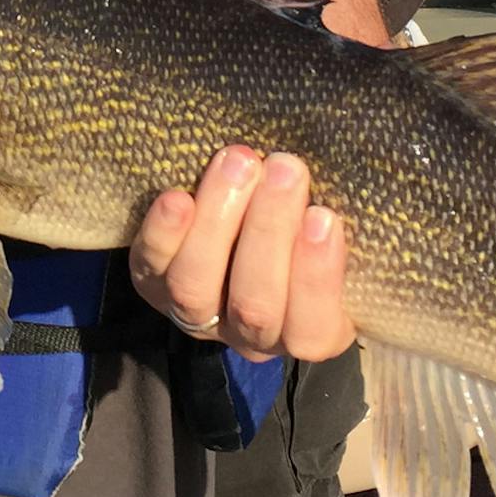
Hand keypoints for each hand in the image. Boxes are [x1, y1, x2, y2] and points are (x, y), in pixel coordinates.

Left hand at [129, 146, 354, 362]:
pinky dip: (162, 235)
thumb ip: (334, 220)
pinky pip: (149, 269)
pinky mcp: (152, 285)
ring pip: (197, 288)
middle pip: (254, 303)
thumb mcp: (328, 232)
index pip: (313, 328)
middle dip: (269, 230)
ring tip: (239, 163)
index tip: (323, 217)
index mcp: (307, 330)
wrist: (240, 224)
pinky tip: (177, 197)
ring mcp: (197, 314)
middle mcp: (249, 333)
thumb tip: (347, 170)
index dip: (317, 277)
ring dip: (218, 222)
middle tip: (286, 167)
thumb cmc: (303, 227)